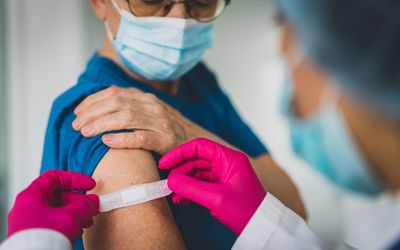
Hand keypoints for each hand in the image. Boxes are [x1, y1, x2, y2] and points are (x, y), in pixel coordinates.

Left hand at [7, 170, 98, 243]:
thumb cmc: (42, 239)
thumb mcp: (70, 217)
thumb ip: (85, 205)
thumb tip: (93, 201)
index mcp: (31, 196)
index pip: (54, 177)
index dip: (74, 179)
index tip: (89, 184)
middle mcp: (28, 207)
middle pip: (57, 195)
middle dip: (78, 200)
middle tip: (92, 206)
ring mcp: (30, 222)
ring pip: (57, 210)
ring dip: (76, 213)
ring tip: (87, 221)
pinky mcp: (35, 234)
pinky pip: (54, 223)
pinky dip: (68, 224)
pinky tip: (77, 230)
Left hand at [72, 86, 196, 154]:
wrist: (196, 141)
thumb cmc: (166, 129)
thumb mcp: (149, 112)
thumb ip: (130, 106)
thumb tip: (99, 107)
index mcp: (145, 98)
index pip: (114, 93)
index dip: (92, 101)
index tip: (77, 112)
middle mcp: (152, 106)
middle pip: (116, 103)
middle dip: (92, 112)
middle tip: (76, 125)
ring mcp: (160, 122)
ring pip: (126, 118)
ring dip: (101, 124)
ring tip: (85, 132)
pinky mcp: (166, 140)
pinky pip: (141, 137)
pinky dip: (122, 139)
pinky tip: (107, 141)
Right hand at [159, 138, 266, 234]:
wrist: (262, 228)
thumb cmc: (246, 211)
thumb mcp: (216, 198)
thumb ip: (191, 188)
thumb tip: (171, 181)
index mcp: (229, 159)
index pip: (199, 147)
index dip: (180, 153)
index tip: (164, 163)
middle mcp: (227, 163)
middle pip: (196, 159)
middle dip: (180, 171)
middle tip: (168, 183)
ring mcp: (225, 175)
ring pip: (197, 173)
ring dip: (184, 183)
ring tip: (174, 195)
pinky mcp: (222, 187)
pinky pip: (202, 184)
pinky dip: (191, 190)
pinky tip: (182, 199)